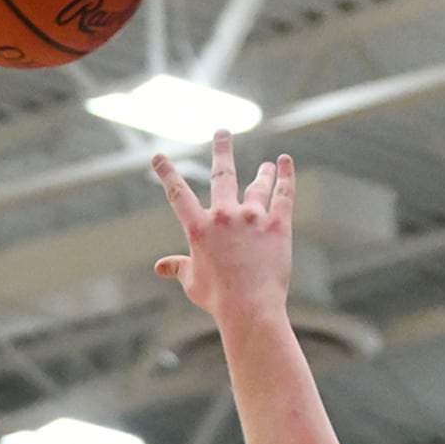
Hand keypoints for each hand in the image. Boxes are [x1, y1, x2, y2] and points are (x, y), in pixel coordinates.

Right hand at [153, 130, 292, 325]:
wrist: (250, 311)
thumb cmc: (219, 301)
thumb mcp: (193, 283)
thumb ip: (178, 267)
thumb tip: (160, 267)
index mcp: (199, 229)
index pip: (178, 194)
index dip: (166, 173)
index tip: (158, 157)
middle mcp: (225, 216)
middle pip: (222, 175)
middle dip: (221, 151)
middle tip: (222, 133)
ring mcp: (253, 218)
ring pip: (257, 186)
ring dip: (262, 173)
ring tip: (267, 166)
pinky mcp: (278, 226)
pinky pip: (283, 194)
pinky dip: (286, 176)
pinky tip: (285, 161)